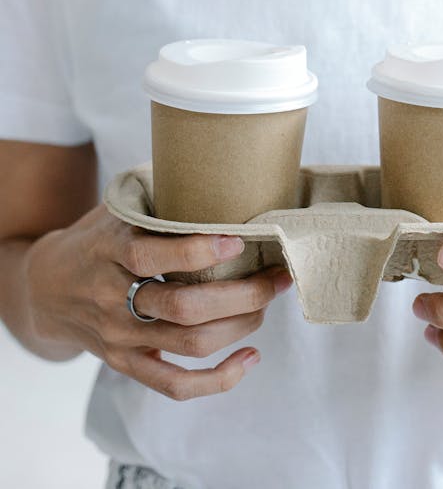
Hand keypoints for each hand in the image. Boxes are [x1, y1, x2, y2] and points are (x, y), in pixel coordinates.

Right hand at [24, 203, 290, 400]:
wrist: (46, 288)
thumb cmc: (98, 238)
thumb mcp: (117, 210)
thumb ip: (159, 201)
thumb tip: (222, 175)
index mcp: (109, 251)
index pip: (150, 255)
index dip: (197, 250)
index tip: (238, 238)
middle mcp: (112, 299)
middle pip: (184, 308)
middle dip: (243, 294)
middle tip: (277, 275)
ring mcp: (120, 338)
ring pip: (189, 343)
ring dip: (241, 324)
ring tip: (268, 301)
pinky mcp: (126, 365)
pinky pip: (174, 385)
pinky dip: (217, 380)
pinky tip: (250, 358)